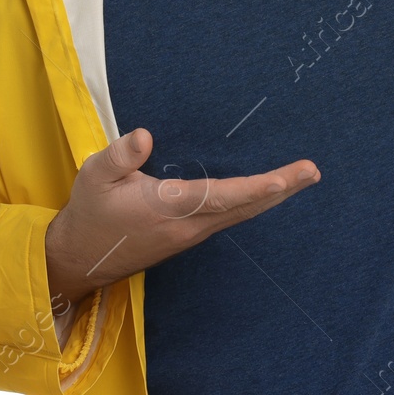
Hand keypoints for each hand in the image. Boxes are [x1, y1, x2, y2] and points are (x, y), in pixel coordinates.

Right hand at [44, 128, 320, 307]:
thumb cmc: (90, 211)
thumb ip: (119, 156)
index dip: (253, 188)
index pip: (220, 195)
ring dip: (273, 195)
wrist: (80, 258)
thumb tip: (145, 136)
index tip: (283, 178)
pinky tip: (268, 193)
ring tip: (302, 177)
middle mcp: (189, 225)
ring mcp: (192, 234)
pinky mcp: (189, 236)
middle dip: (281, 188)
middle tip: (313, 171)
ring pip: (241, 214)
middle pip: (244, 206)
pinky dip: (254, 202)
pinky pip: (231, 217)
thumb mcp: (94, 176)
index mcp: (168, 207)